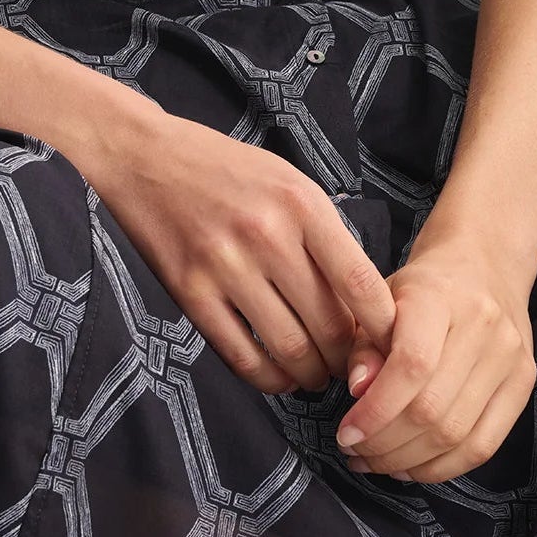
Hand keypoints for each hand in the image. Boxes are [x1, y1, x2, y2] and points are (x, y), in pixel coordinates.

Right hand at [82, 104, 396, 398]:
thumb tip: (360, 304)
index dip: (381, 327)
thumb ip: (325, 236)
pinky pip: (239, 355)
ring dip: (310, 374)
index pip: (360, 282)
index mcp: (302, 205)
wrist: (146, 157)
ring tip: (316, 376)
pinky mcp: (190, 292)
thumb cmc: (228, 170)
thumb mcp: (290, 183)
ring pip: (288, 347)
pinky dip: (267, 378)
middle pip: (327, 323)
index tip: (390, 345)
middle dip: (346, 358)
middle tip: (349, 368)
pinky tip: (278, 378)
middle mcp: (267, 236)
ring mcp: (225, 266)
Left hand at [333, 228, 536, 483]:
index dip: (376, 411)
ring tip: (376, 463)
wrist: (483, 266)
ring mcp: (510, 356)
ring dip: (409, 461)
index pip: (412, 365)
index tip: (345, 434)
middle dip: (385, 444)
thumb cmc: (421, 289)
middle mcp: (483, 325)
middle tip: (355, 453)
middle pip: (432, 408)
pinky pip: (484, 445)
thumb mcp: (379, 302)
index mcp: (439, 296)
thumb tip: (358, 393)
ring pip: (457, 433)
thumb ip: (362, 348)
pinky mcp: (525, 381)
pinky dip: (443, 467)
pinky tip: (411, 467)